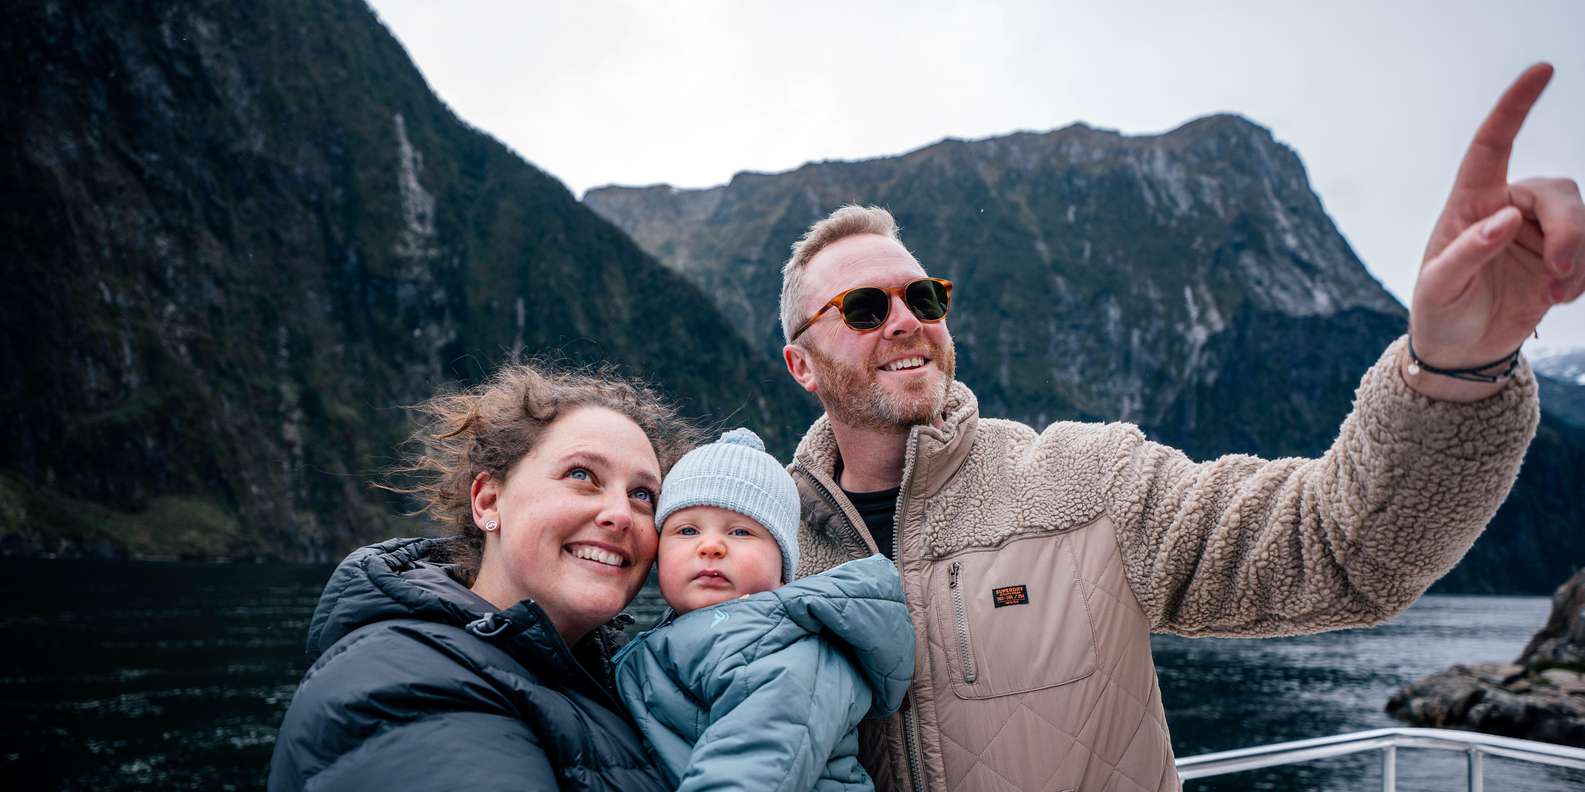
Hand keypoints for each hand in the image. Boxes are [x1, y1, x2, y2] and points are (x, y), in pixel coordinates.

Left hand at [1408, 63, 1584, 400]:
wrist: (1460, 351)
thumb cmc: (1439, 311)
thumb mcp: (1439, 287)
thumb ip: (1466, 253)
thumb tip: (1506, 219)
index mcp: (1470, 203)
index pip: (1492, 144)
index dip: (1516, 106)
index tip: (1543, 71)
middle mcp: (1508, 208)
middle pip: (1559, 191)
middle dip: (1570, 229)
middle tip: (1558, 272)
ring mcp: (1537, 232)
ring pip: (1581, 220)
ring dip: (1578, 257)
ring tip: (1554, 295)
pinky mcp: (1560, 259)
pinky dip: (1583, 277)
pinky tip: (1558, 299)